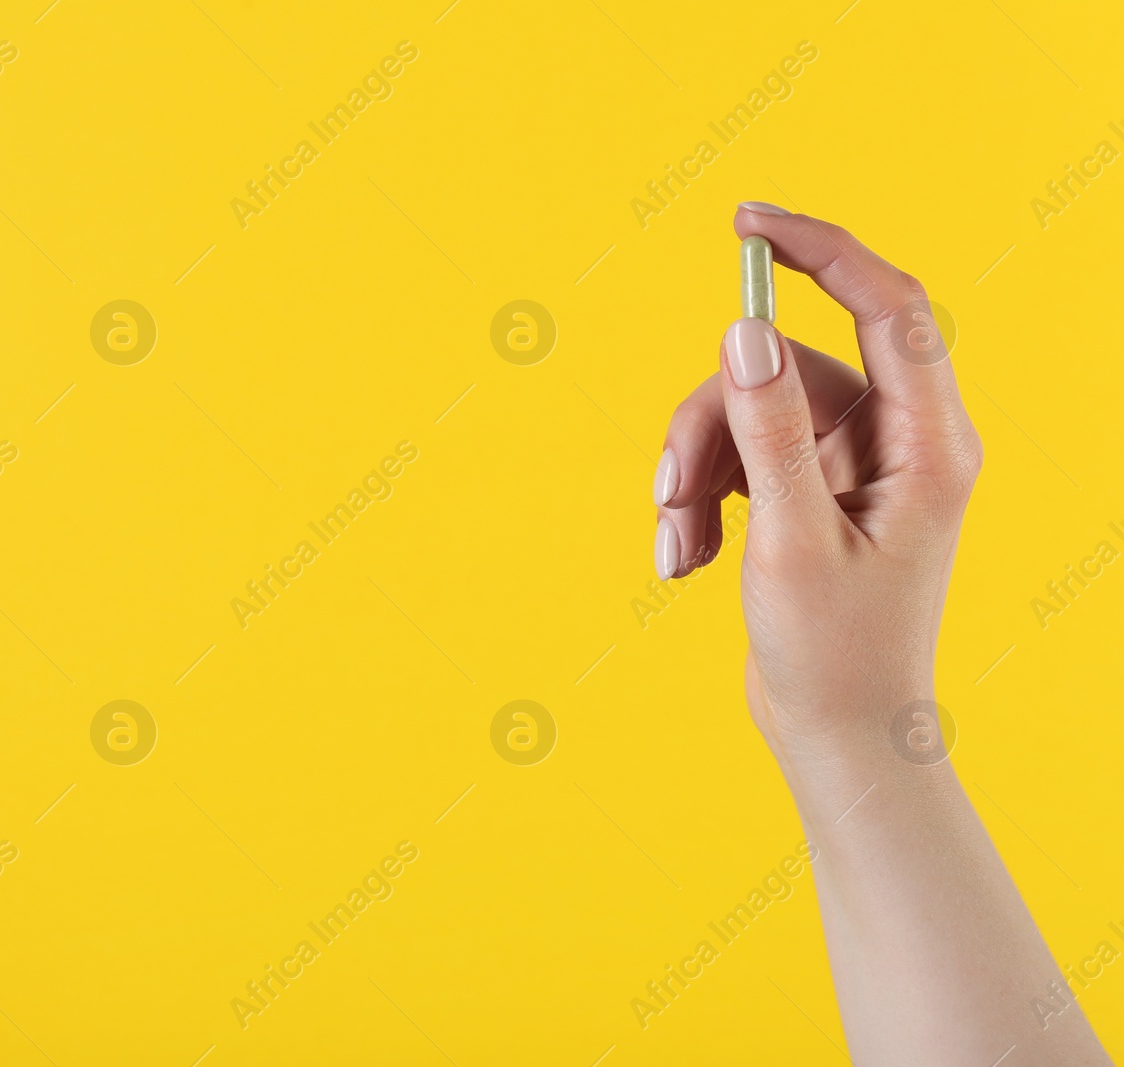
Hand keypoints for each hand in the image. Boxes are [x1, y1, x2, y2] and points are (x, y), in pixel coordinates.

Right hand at [654, 205, 981, 758]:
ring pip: (750, 412)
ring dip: (695, 470)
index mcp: (928, 444)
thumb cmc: (838, 655)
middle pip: (788, 369)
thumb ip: (770, 430)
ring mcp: (848, 466)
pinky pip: (740, 454)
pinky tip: (689, 557)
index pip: (887, 306)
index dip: (822, 250)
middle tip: (668, 487)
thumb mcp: (792, 540)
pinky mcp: (807, 491)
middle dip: (713, 420)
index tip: (747, 223)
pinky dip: (702, 496)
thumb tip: (747, 330)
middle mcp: (895, 441)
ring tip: (676, 547)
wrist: (838, 736)